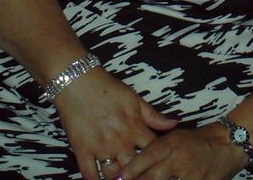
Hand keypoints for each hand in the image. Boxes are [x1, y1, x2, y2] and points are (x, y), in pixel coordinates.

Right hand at [53, 68, 178, 179]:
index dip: (160, 161)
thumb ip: (154, 116)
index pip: (155, 152)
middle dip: (141, 175)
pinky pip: (89, 174)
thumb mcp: (135, 99)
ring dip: (119, 179)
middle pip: (136, 168)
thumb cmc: (108, 89)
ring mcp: (101, 148)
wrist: (78, 82)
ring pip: (114, 175)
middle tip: (144, 177)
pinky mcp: (82, 151)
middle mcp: (120, 141)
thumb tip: (174, 124)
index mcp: (136, 128)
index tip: (162, 167)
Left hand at [114, 124, 246, 179]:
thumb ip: (153, 152)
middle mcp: (180, 158)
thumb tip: (126, 172)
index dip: (130, 170)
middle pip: (152, 177)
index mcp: (170, 144)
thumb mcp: (174, 139)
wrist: (229, 143)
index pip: (146, 157)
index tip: (117, 179)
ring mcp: (193, 174)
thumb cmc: (197, 142)